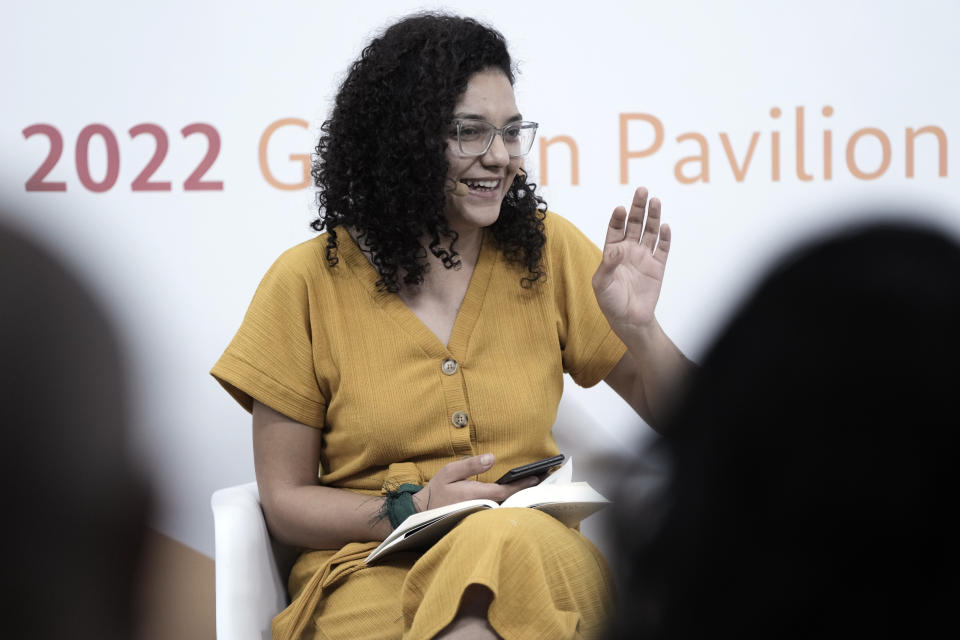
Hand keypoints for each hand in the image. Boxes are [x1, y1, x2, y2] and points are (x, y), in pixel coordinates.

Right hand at [412, 454, 537, 511]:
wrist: (423, 513)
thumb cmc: (437, 491)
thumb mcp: (450, 472)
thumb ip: (470, 465)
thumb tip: (491, 458)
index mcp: (477, 495)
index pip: (506, 491)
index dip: (523, 484)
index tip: (537, 476)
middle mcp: (483, 508)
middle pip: (511, 501)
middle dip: (527, 491)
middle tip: (544, 481)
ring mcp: (482, 516)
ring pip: (506, 508)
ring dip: (521, 498)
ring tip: (536, 487)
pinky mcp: (480, 520)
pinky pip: (499, 512)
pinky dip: (511, 504)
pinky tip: (519, 498)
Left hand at [592, 187, 670, 337]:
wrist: (629, 319)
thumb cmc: (610, 301)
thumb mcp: (601, 283)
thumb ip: (607, 265)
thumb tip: (616, 250)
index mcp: (612, 251)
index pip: (615, 229)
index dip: (618, 218)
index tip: (620, 209)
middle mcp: (629, 250)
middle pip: (635, 223)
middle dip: (638, 207)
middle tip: (642, 190)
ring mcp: (644, 257)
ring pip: (650, 232)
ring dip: (653, 216)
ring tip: (655, 201)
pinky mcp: (658, 266)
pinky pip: (663, 249)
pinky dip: (665, 237)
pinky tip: (665, 226)